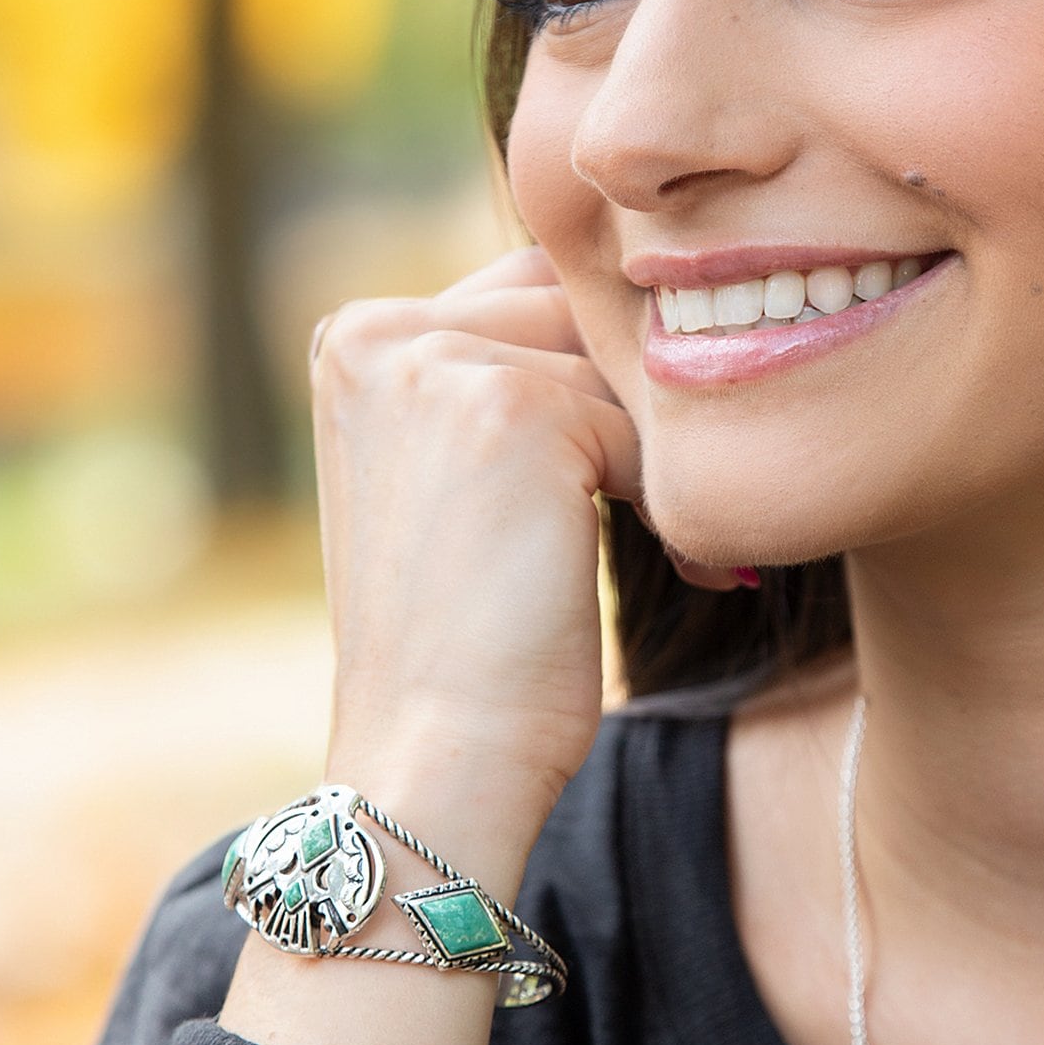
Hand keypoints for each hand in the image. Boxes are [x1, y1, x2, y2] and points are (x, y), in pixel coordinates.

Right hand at [307, 241, 731, 870]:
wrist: (437, 756)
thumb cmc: (463, 640)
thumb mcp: (454, 480)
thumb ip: (507, 380)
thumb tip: (642, 314)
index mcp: (357, 337)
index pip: (532, 289)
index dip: (598, 374)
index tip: (623, 475)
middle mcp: (381, 330)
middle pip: (581, 312)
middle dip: (637, 409)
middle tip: (671, 511)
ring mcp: (438, 363)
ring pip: (620, 366)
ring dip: (664, 453)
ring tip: (679, 541)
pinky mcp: (512, 409)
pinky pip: (645, 422)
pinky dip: (676, 496)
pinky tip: (686, 564)